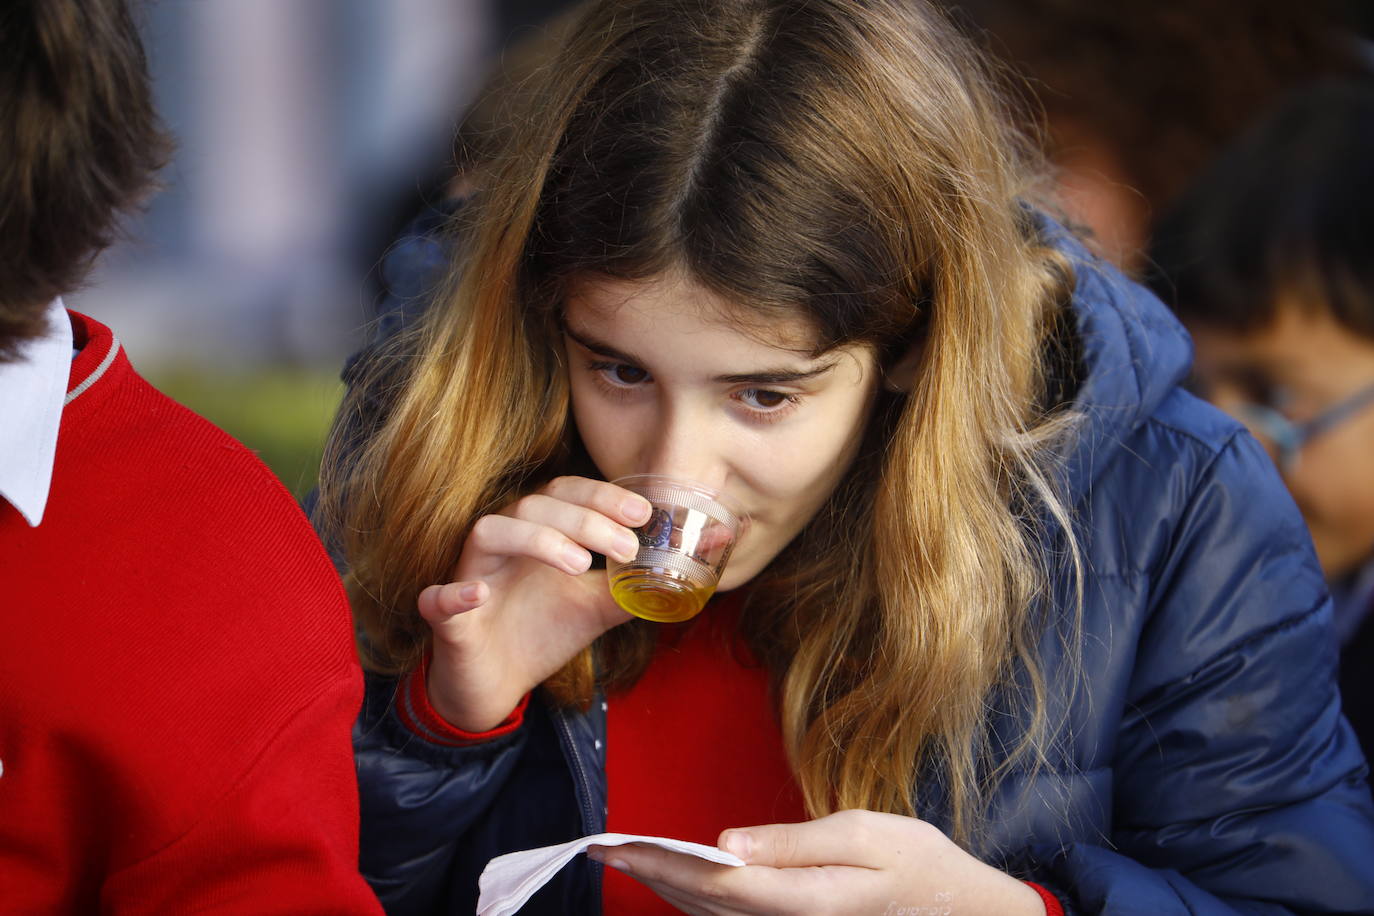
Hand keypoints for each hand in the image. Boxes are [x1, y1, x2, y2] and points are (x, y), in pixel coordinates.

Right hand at [416, 476, 651, 730]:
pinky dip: (454, 594)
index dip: (600, 495)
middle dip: (584, 520)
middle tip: (627, 547)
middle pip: (533, 504)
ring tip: (579, 566)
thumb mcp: (595, 608)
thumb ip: (633, 585)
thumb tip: (687, 568)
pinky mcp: (444, 618)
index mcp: (535, 531)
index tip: (641, 513)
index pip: (564, 493)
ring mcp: (468, 574)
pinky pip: (436, 597)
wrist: (496, 686)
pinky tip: (478, 594)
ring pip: (488, 531)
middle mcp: (500, 542)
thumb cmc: (542, 631)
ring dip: (536, 539)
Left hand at [587, 810, 1044, 915]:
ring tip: (627, 858)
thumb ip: (793, 842)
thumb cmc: (918, 864)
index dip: (663, 862)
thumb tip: (727, 842)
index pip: (716, 882)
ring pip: (712, 915)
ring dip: (667, 886)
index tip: (620, 843)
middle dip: (651, 873)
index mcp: (804, 900)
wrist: (961, 912)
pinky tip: (678, 878)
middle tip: (603, 848)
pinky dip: (696, 896)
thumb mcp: (863, 836)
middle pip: (704, 902)